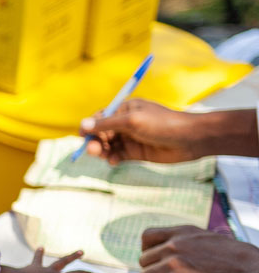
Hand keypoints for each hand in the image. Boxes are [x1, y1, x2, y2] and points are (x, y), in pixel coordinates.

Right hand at [79, 99, 204, 164]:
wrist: (190, 139)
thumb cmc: (162, 124)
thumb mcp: (132, 121)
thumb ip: (107, 124)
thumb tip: (82, 125)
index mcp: (125, 110)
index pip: (100, 117)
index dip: (89, 126)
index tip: (82, 136)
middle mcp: (126, 123)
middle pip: (101, 133)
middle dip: (95, 141)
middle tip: (93, 151)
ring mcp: (131, 138)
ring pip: (108, 145)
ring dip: (102, 151)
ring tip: (104, 156)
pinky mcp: (136, 152)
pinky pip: (117, 155)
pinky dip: (112, 159)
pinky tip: (114, 162)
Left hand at [139, 226, 258, 272]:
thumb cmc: (239, 261)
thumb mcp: (210, 240)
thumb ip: (187, 243)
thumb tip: (171, 250)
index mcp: (183, 232)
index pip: (147, 236)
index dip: (149, 250)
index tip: (156, 260)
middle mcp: (174, 245)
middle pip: (144, 260)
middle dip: (155, 271)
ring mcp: (172, 263)